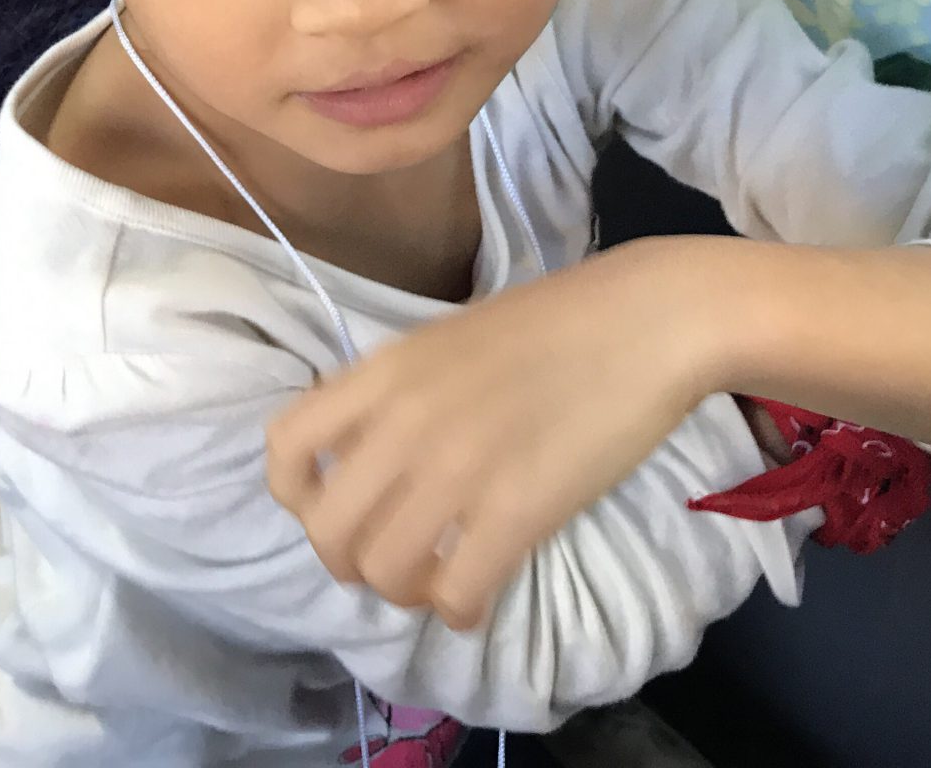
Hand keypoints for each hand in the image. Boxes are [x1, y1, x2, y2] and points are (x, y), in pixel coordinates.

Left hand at [265, 240, 720, 630]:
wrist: (646, 320)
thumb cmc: (555, 322)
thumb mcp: (447, 339)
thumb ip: (399, 391)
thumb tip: (370, 451)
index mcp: (383, 373)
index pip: (285, 447)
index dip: (295, 495)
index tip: (330, 507)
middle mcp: (403, 423)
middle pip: (328, 530)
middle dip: (349, 562)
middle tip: (390, 560)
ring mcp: (457, 469)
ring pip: (384, 572)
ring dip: (405, 591)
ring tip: (436, 580)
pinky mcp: (517, 510)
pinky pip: (454, 593)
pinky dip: (458, 610)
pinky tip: (476, 599)